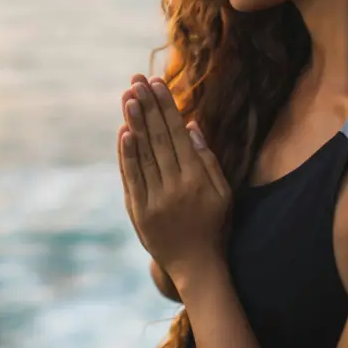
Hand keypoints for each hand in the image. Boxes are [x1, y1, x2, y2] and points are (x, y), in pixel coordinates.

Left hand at [117, 74, 230, 282]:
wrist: (196, 267)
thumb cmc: (215, 226)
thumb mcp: (223, 193)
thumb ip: (207, 158)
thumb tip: (192, 125)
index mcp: (198, 179)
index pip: (178, 134)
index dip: (166, 107)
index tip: (157, 83)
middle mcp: (176, 187)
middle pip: (159, 139)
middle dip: (148, 107)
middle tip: (137, 80)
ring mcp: (155, 200)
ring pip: (143, 154)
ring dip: (135, 123)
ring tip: (128, 97)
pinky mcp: (139, 212)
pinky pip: (132, 177)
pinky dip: (126, 155)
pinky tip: (123, 132)